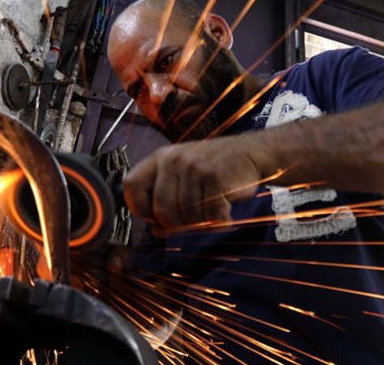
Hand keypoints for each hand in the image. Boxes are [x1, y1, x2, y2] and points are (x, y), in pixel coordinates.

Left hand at [123, 136, 264, 229]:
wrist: (251, 152)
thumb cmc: (213, 167)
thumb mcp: (183, 173)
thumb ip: (165, 196)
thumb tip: (156, 230)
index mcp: (160, 158)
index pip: (132, 187)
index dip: (140, 208)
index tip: (155, 217)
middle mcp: (174, 161)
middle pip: (161, 211)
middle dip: (176, 224)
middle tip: (192, 218)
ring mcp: (195, 169)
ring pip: (187, 217)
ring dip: (202, 221)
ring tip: (212, 207)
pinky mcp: (216, 179)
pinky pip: (211, 216)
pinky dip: (220, 221)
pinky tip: (225, 211)